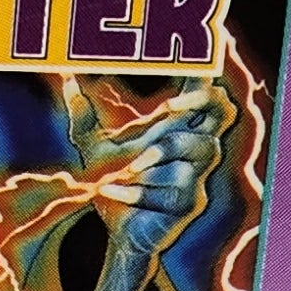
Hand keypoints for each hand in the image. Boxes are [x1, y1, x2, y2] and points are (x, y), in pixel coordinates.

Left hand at [69, 79, 225, 227]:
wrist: (117, 233)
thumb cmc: (114, 184)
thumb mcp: (93, 148)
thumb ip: (82, 117)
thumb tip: (67, 80)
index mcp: (175, 129)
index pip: (202, 93)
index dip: (204, 73)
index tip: (196, 57)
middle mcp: (192, 149)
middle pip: (224, 111)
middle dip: (201, 100)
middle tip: (167, 105)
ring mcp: (195, 176)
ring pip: (202, 149)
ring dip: (161, 153)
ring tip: (129, 168)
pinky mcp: (188, 204)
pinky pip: (172, 191)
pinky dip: (135, 192)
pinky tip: (109, 192)